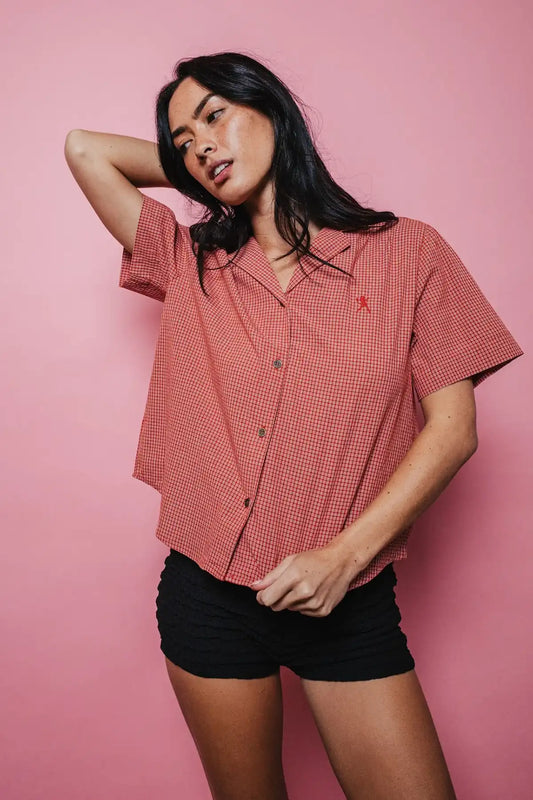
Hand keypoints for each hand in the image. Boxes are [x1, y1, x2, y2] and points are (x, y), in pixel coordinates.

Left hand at [250, 543, 366, 616]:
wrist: (341, 562)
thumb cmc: (314, 559)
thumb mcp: (290, 561)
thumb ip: (271, 576)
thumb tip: (254, 587)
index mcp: (294, 577)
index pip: (267, 599)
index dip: (262, 597)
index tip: (264, 593)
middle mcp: (304, 592)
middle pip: (276, 606)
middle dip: (276, 598)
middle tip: (285, 587)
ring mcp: (315, 603)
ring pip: (290, 610)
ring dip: (291, 601)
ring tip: (303, 586)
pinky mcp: (323, 611)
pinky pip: (303, 613)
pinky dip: (304, 605)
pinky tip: (312, 593)